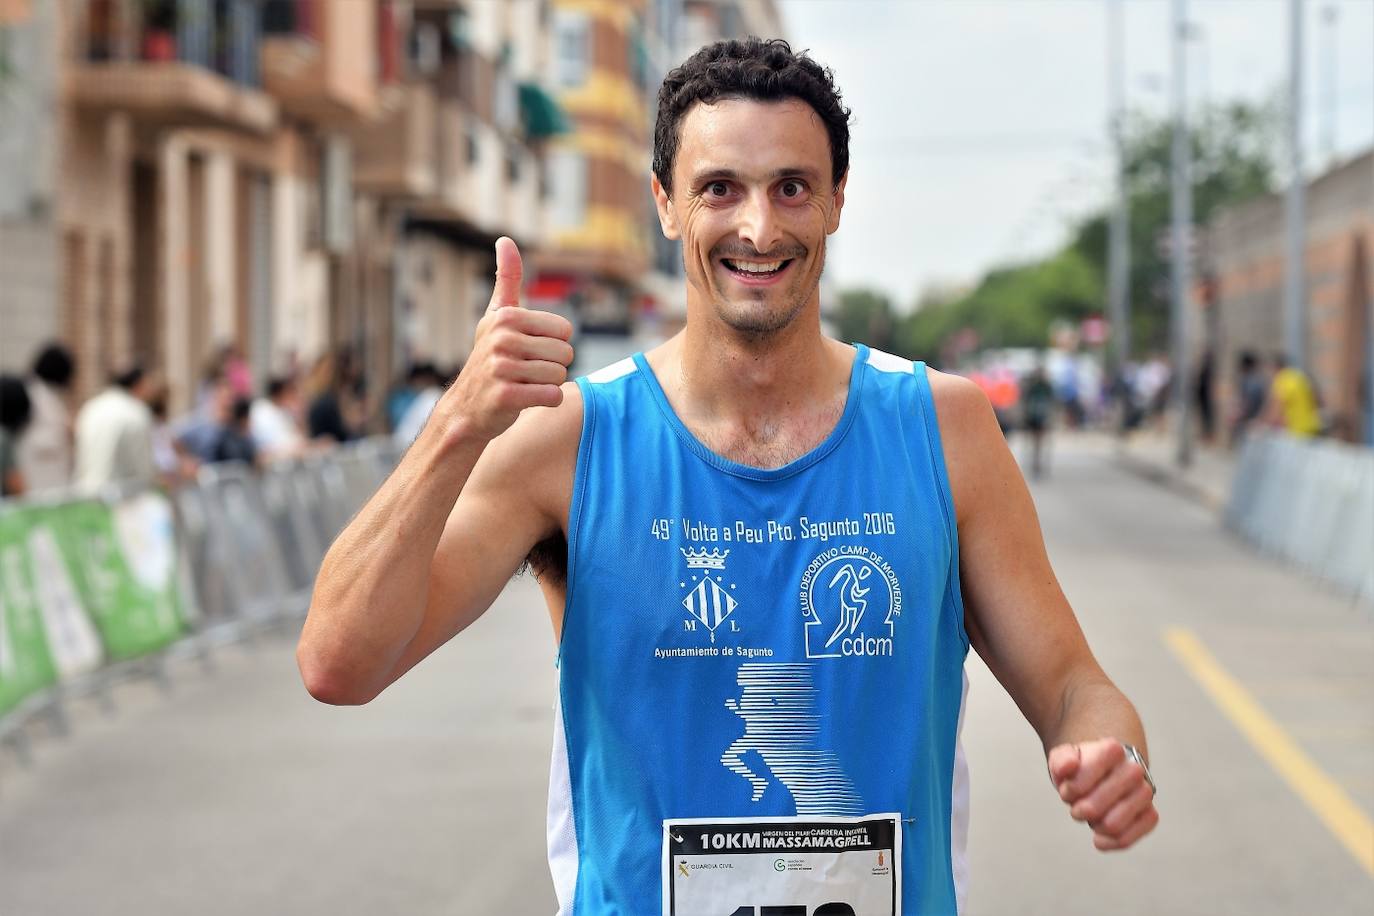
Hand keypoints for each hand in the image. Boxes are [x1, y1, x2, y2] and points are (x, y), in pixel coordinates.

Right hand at [441, 237, 574, 441]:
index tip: (529, 351)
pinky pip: (552, 396)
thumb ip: (507, 279)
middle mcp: (501, 339)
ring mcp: (501, 368)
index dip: (553, 345)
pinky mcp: (506, 396)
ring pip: (560, 376)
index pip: (565, 331)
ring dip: (548, 385)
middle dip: (553, 367)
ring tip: (524, 384)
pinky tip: (526, 399)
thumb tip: (505, 240)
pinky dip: (546, 401)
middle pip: (565, 354)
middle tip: (527, 372)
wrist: (467, 407)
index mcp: (506, 317)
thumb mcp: (496, 317)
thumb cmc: (491, 359)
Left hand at [1047, 738, 1157, 850]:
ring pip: (1113, 825)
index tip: (1067, 788)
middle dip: (1080, 811)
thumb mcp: (1063, 758)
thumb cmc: (1080, 768)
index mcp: (1113, 750)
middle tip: (1076, 807)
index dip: (1072, 788)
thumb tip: (1069, 766)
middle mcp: (1134, 769)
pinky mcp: (1150, 815)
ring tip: (1091, 818)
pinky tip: (1098, 839)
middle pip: (1096, 806)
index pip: (1088, 775)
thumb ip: (1061, 760)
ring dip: (1095, 826)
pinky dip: (1110, 842)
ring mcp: (1144, 793)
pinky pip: (1129, 838)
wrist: (1102, 775)